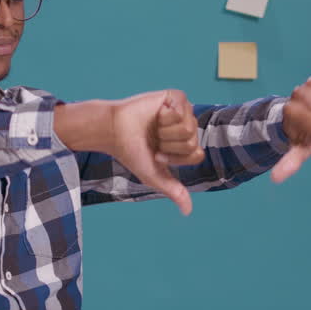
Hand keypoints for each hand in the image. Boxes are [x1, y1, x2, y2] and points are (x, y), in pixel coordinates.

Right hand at [107, 89, 202, 215]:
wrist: (114, 131)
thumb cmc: (131, 152)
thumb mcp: (153, 175)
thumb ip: (173, 191)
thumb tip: (188, 212)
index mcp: (184, 145)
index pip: (196, 154)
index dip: (175, 158)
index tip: (157, 155)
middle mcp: (185, 128)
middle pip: (193, 141)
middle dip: (169, 144)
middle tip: (153, 139)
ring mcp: (182, 111)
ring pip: (188, 127)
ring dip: (165, 131)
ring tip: (153, 126)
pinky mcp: (175, 97)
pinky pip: (182, 110)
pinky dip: (165, 116)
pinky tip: (155, 114)